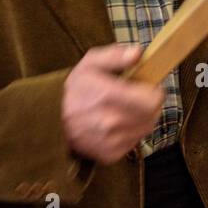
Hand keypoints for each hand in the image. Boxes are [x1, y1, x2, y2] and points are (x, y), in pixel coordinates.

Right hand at [62, 43, 165, 164]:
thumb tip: (137, 53)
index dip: (154, 92)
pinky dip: (131, 134)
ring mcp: (110, 141)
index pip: (151, 100)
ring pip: (145, 129)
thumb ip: (115, 55)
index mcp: (107, 95)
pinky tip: (118, 125)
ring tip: (127, 110)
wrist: (52, 121)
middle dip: (150, 105)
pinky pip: (134, 143)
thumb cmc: (75, 90)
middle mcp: (110, 121)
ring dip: (142, 119)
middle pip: (152, 115)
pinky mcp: (110, 154)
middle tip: (140, 98)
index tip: (148, 87)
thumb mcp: (90, 63)